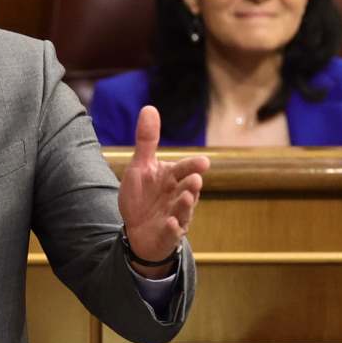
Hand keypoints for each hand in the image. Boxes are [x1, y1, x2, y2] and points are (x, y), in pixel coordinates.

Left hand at [118, 106, 208, 276]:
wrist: (137, 230)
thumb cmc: (143, 196)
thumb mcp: (140, 167)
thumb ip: (146, 141)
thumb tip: (149, 107)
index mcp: (173, 178)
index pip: (185, 169)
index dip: (193, 166)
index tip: (204, 162)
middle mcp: (178, 196)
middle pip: (188, 189)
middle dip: (192, 185)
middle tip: (195, 179)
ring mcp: (175, 216)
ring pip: (183, 210)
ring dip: (185, 204)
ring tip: (187, 197)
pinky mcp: (168, 234)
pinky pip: (172, 232)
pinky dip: (172, 229)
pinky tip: (171, 224)